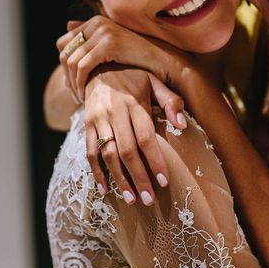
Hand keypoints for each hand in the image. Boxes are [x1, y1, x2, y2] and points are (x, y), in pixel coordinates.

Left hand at [57, 16, 189, 101]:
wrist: (162, 62)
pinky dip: (80, 83)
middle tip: (74, 94)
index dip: (64, 66)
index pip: (63, 43)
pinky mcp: (108, 44)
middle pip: (64, 52)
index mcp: (95, 22)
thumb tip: (68, 25)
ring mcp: (102, 32)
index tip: (71, 84)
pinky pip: (82, 66)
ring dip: (72, 83)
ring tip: (79, 97)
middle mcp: (97, 23)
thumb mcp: (112, 47)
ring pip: (71, 61)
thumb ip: (91, 37)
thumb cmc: (138, 59)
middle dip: (66, 76)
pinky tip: (85, 95)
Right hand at [85, 67, 186, 205]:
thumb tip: (182, 125)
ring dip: (119, 179)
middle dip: (138, 177)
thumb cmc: (133, 77)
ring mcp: (98, 119)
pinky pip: (89, 152)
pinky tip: (106, 190)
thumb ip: (170, 100)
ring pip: (107, 154)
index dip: (154, 160)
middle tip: (149, 199)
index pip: (146, 137)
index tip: (164, 181)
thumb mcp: (154, 81)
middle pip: (126, 150)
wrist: (97, 67)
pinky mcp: (86, 125)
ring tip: (131, 200)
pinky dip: (96, 172)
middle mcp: (114, 112)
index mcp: (134, 102)